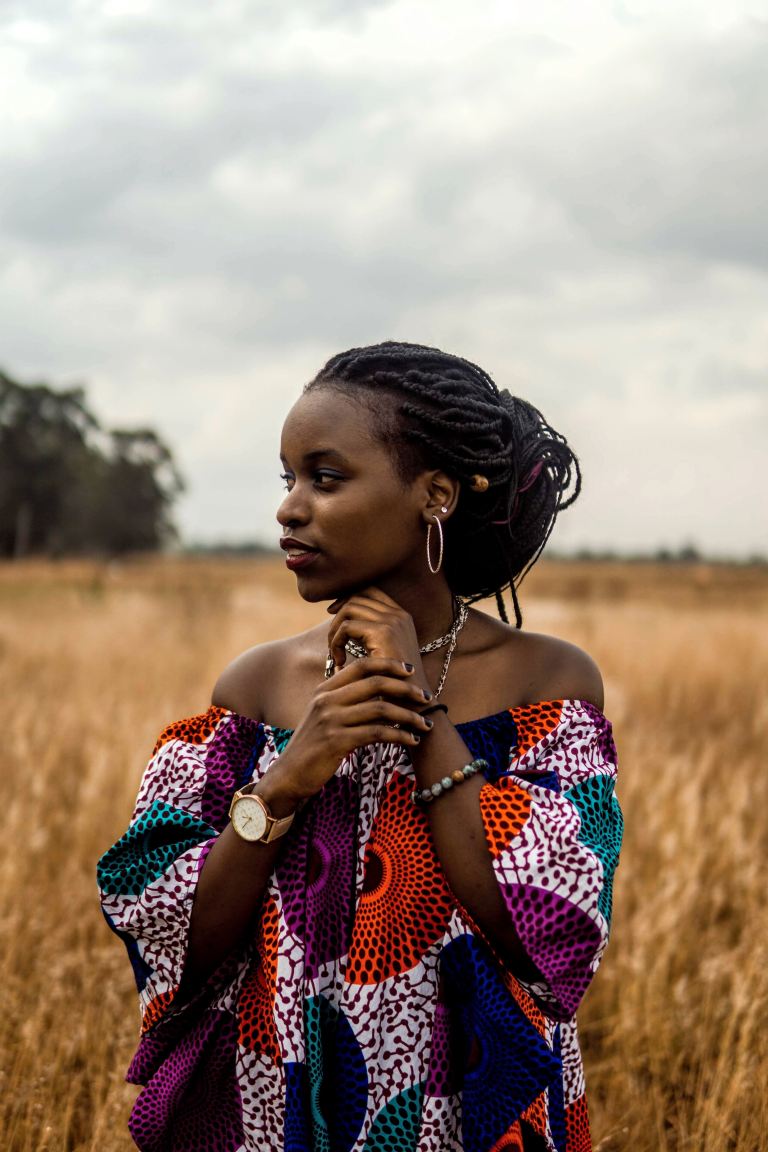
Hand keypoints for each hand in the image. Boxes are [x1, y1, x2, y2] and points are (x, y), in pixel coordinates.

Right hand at [265, 656, 432, 802]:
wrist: (289, 775)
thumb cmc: (313, 746)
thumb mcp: (323, 715)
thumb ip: (345, 699)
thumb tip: (377, 687)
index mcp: (325, 688)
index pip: (362, 665)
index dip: (389, 664)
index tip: (410, 671)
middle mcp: (326, 699)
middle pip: (376, 682)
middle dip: (406, 688)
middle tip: (426, 697)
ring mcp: (330, 720)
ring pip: (381, 709)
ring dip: (409, 716)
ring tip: (425, 724)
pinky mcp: (336, 742)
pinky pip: (377, 733)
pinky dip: (399, 736)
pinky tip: (411, 740)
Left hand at [326, 587, 427, 686]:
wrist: (411, 702)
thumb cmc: (393, 682)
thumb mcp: (382, 650)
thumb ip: (368, 631)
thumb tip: (341, 615)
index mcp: (401, 616)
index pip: (370, 590)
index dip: (348, 597)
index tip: (333, 612)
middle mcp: (399, 614)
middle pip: (357, 596)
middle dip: (338, 613)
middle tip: (331, 637)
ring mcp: (392, 621)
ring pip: (349, 608)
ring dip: (335, 630)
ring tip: (335, 652)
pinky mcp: (383, 632)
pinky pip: (346, 627)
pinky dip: (336, 642)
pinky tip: (339, 661)